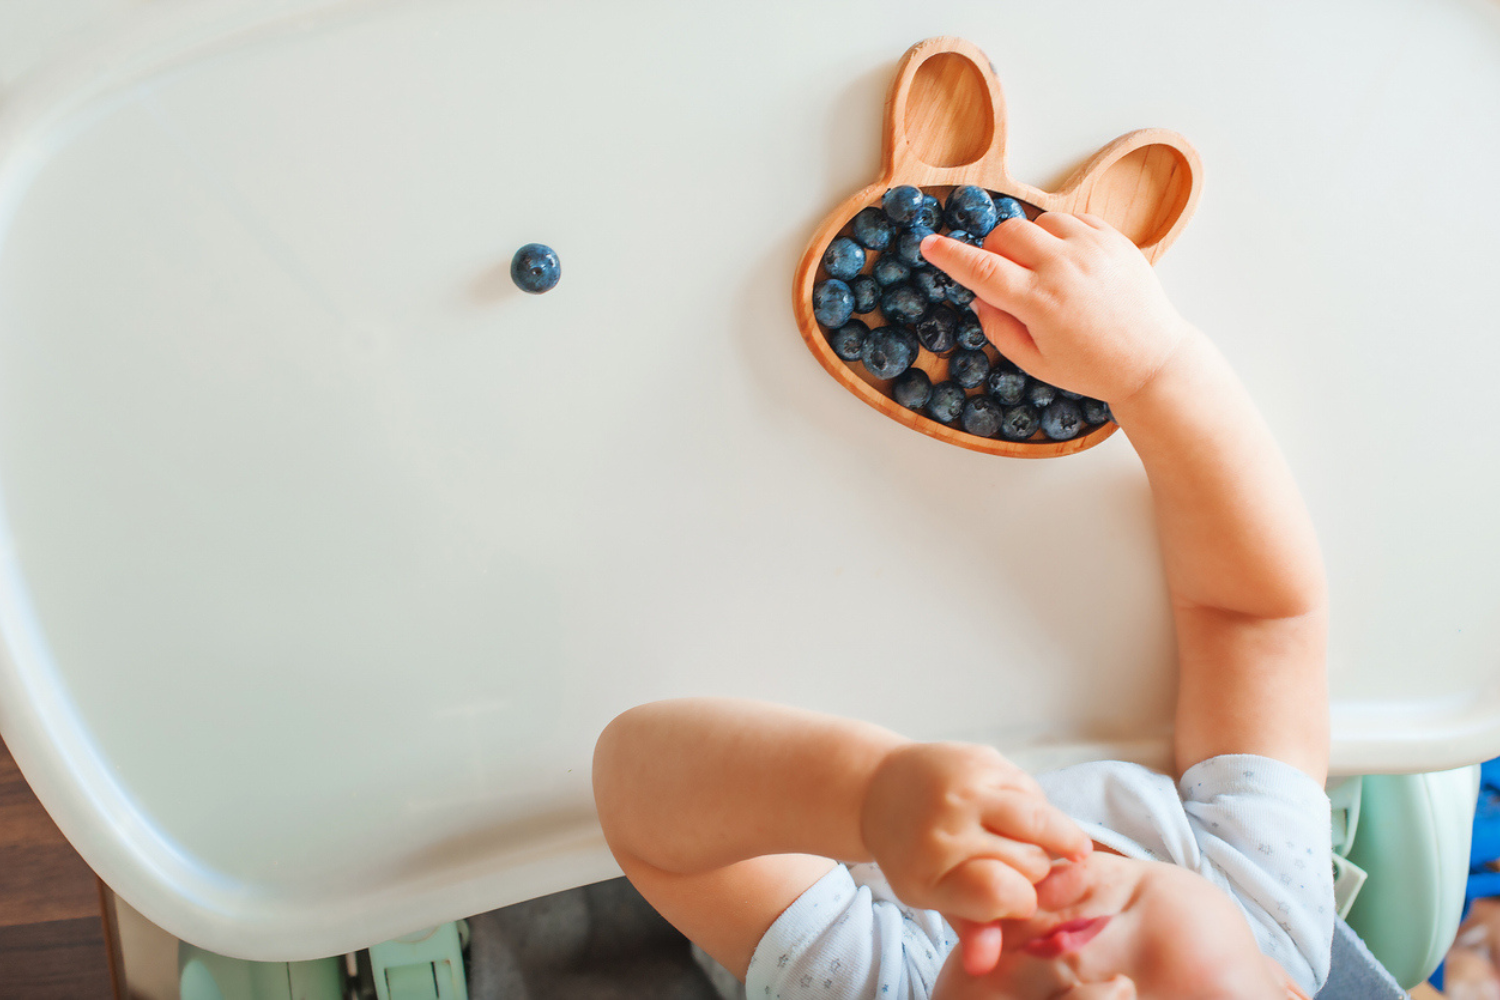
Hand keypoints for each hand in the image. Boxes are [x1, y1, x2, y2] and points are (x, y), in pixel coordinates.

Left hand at [858, 742, 1090, 934]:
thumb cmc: (912, 850)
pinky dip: (1038, 807)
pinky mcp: (983, 756)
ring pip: (1045, 821)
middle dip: (1034, 872)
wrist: (882, 788)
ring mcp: (966, 785)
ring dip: (1050, 837)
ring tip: (1037, 844)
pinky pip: (1036, 791)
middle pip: (1033, 863)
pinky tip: (1019, 815)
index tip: (1015, 899)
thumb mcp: (929, 894)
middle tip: (1018, 869)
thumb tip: (988, 964)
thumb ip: (967, 928)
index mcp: (929, 869)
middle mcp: (947, 824)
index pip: (1004, 895)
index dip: (1020, 902)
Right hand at [920, 214, 1192, 403]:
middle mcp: (1064, 268)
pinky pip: (1070, 219)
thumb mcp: (1034, 362)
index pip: (980, 268)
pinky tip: (1068, 263)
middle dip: (994, 251)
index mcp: (1040, 303)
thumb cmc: (1091, 367)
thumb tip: (979, 295)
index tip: (928, 244)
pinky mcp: (1113, 238)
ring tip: (1044, 273)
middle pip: (1004, 234)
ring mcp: (1092, 248)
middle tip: (1007, 278)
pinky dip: (1059, 236)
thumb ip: (998, 328)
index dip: (949, 255)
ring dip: (1028, 242)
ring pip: (1036, 222)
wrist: (1152, 359)